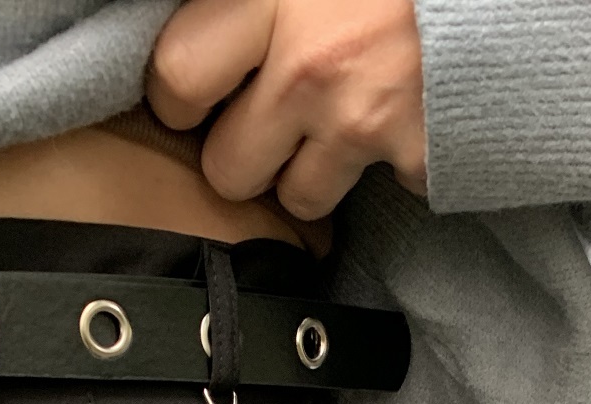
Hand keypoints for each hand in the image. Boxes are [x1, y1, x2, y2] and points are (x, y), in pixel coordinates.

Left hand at [146, 0, 426, 220]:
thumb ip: (250, 3)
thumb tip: (197, 43)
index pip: (176, 76)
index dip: (180, 98)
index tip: (198, 97)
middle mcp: (307, 60)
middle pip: (227, 166)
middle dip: (245, 156)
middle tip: (270, 124)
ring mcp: (360, 116)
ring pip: (295, 197)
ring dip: (311, 173)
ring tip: (340, 121)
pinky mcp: (414, 154)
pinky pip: (375, 193)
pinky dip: (387, 168)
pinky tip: (399, 121)